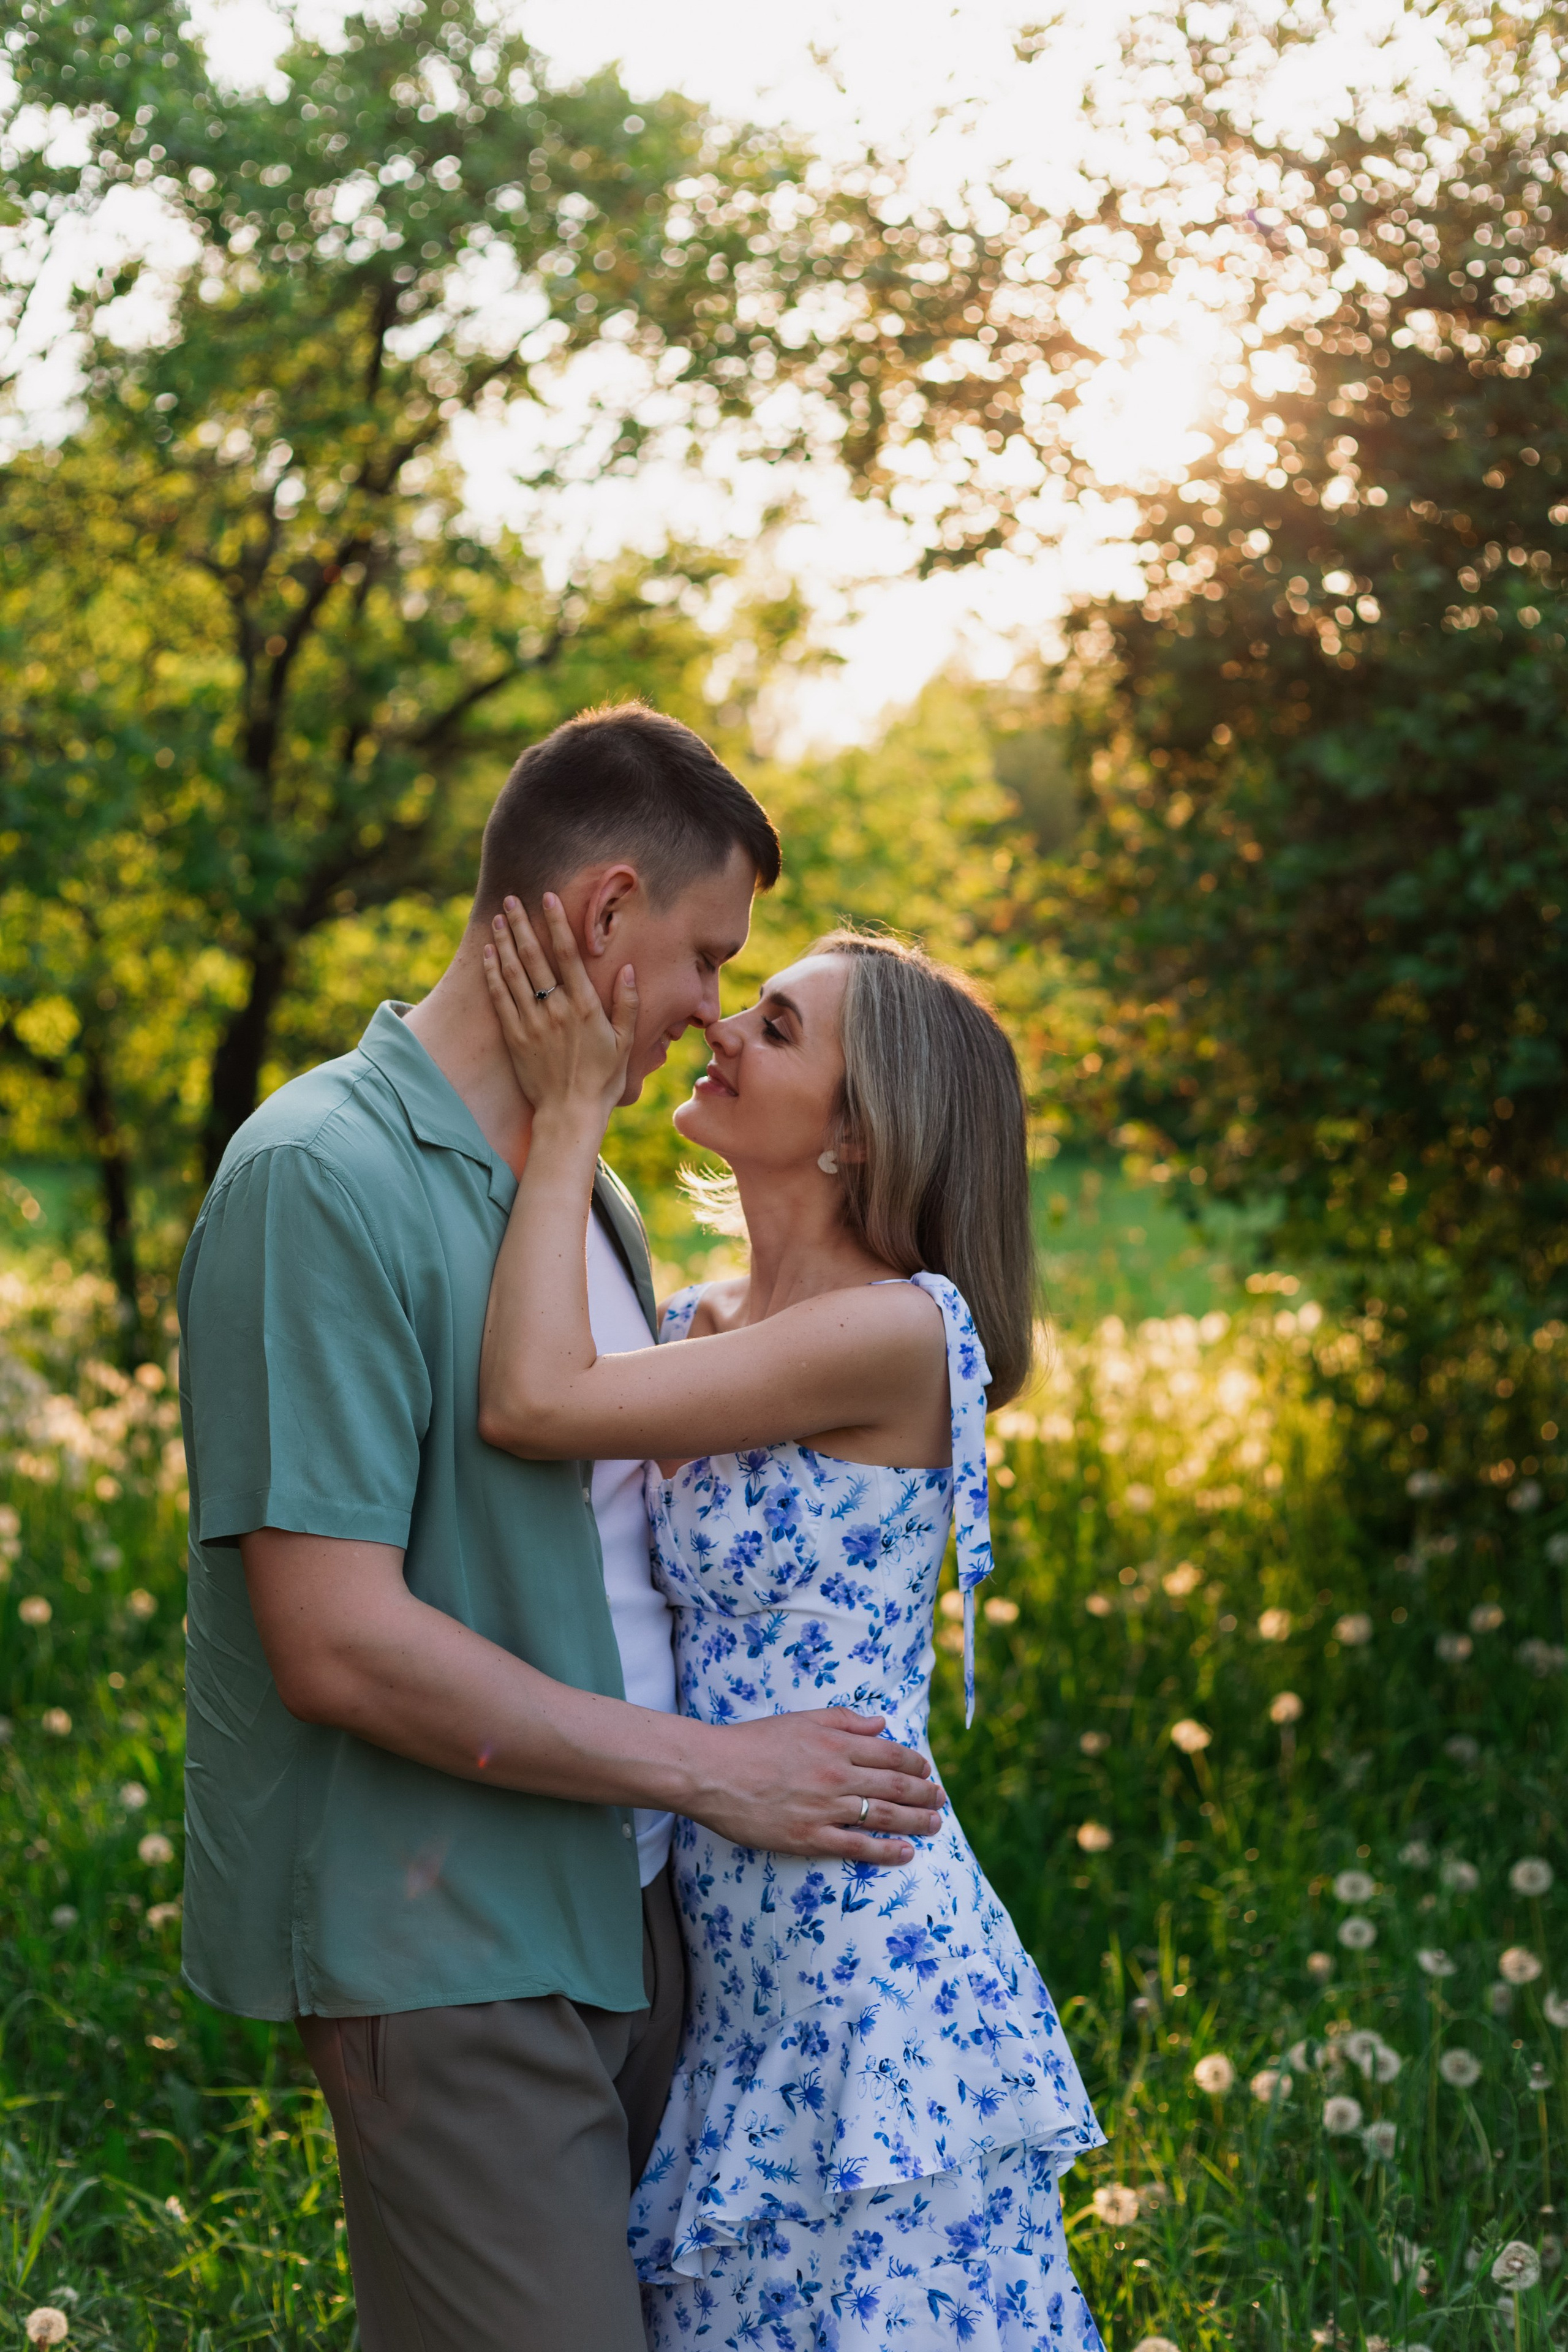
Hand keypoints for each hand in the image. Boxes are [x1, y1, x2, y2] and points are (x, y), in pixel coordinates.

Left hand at [482, 893, 635, 1122]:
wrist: (570, 1114)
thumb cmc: (603, 1080)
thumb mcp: (626, 1043)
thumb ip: (628, 1004)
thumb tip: (628, 969)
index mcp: (585, 1007)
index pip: (568, 955)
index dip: (556, 923)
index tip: (547, 897)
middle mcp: (556, 1010)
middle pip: (534, 957)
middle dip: (522, 924)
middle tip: (510, 899)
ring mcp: (532, 1023)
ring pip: (513, 973)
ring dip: (504, 942)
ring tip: (497, 918)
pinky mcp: (514, 1037)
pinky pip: (500, 998)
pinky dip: (493, 973)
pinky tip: (489, 953)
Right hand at [687, 1708, 945, 1864]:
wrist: (712, 1772)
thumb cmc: (752, 1742)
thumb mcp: (801, 1719)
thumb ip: (844, 1720)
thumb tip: (881, 1723)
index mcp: (837, 1743)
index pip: (891, 1753)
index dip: (915, 1763)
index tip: (927, 1770)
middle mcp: (838, 1774)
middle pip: (896, 1785)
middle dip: (925, 1793)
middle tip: (940, 1799)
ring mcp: (826, 1808)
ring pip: (884, 1815)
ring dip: (916, 1821)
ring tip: (935, 1824)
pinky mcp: (809, 1837)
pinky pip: (857, 1846)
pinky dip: (886, 1851)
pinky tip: (906, 1853)